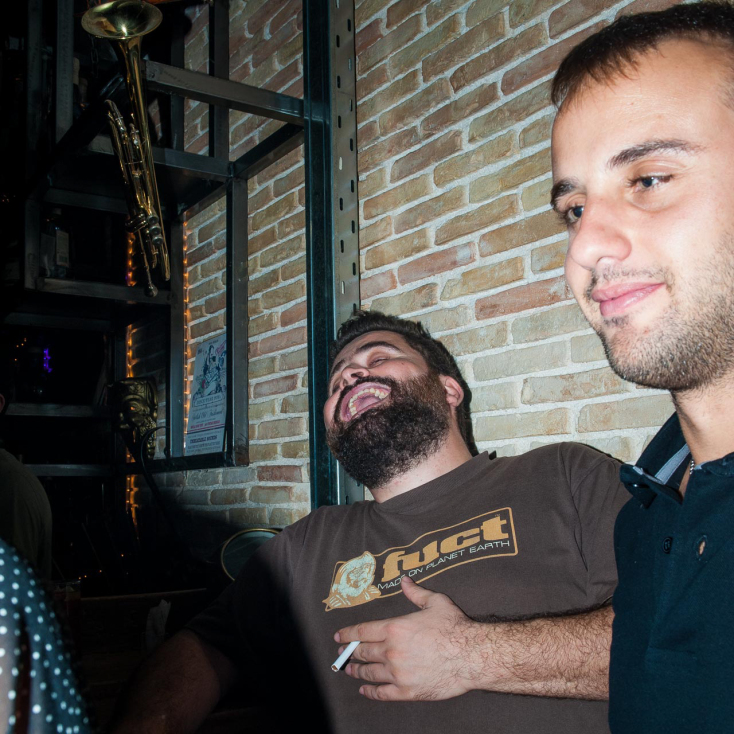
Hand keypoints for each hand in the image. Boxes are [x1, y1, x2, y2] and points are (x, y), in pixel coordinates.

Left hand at [334, 576, 480, 700]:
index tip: (338, 637)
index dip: (347, 634)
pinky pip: (382, 693)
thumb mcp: (435, 602)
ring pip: (369, 672)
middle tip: (342, 654)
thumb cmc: (454, 627)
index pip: (362, 631)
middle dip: (350, 653)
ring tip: (350, 670)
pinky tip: (365, 689)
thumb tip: (404, 580)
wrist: (471, 655)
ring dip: (357, 671)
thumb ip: (415, 592)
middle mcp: (391, 651)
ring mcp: (398, 673)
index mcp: (394, 628)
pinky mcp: (407, 691)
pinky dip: (370, 692)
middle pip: (363, 652)